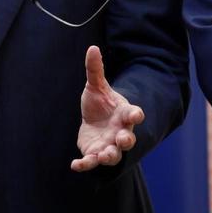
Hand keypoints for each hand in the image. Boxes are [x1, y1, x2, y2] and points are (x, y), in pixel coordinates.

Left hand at [71, 45, 143, 172]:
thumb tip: (92, 48)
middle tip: (123, 140)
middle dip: (126, 140)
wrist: (94, 122)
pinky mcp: (94, 153)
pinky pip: (91, 161)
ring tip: (104, 156)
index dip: (136, 114)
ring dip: (109, 156)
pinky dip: (84, 165)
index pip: (134, 114)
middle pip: (128, 139)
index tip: (137, 114)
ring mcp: (108, 145)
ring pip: (113, 155)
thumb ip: (95, 70)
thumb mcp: (96, 86)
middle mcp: (119, 132)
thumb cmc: (100, 104)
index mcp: (124, 114)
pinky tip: (75, 165)